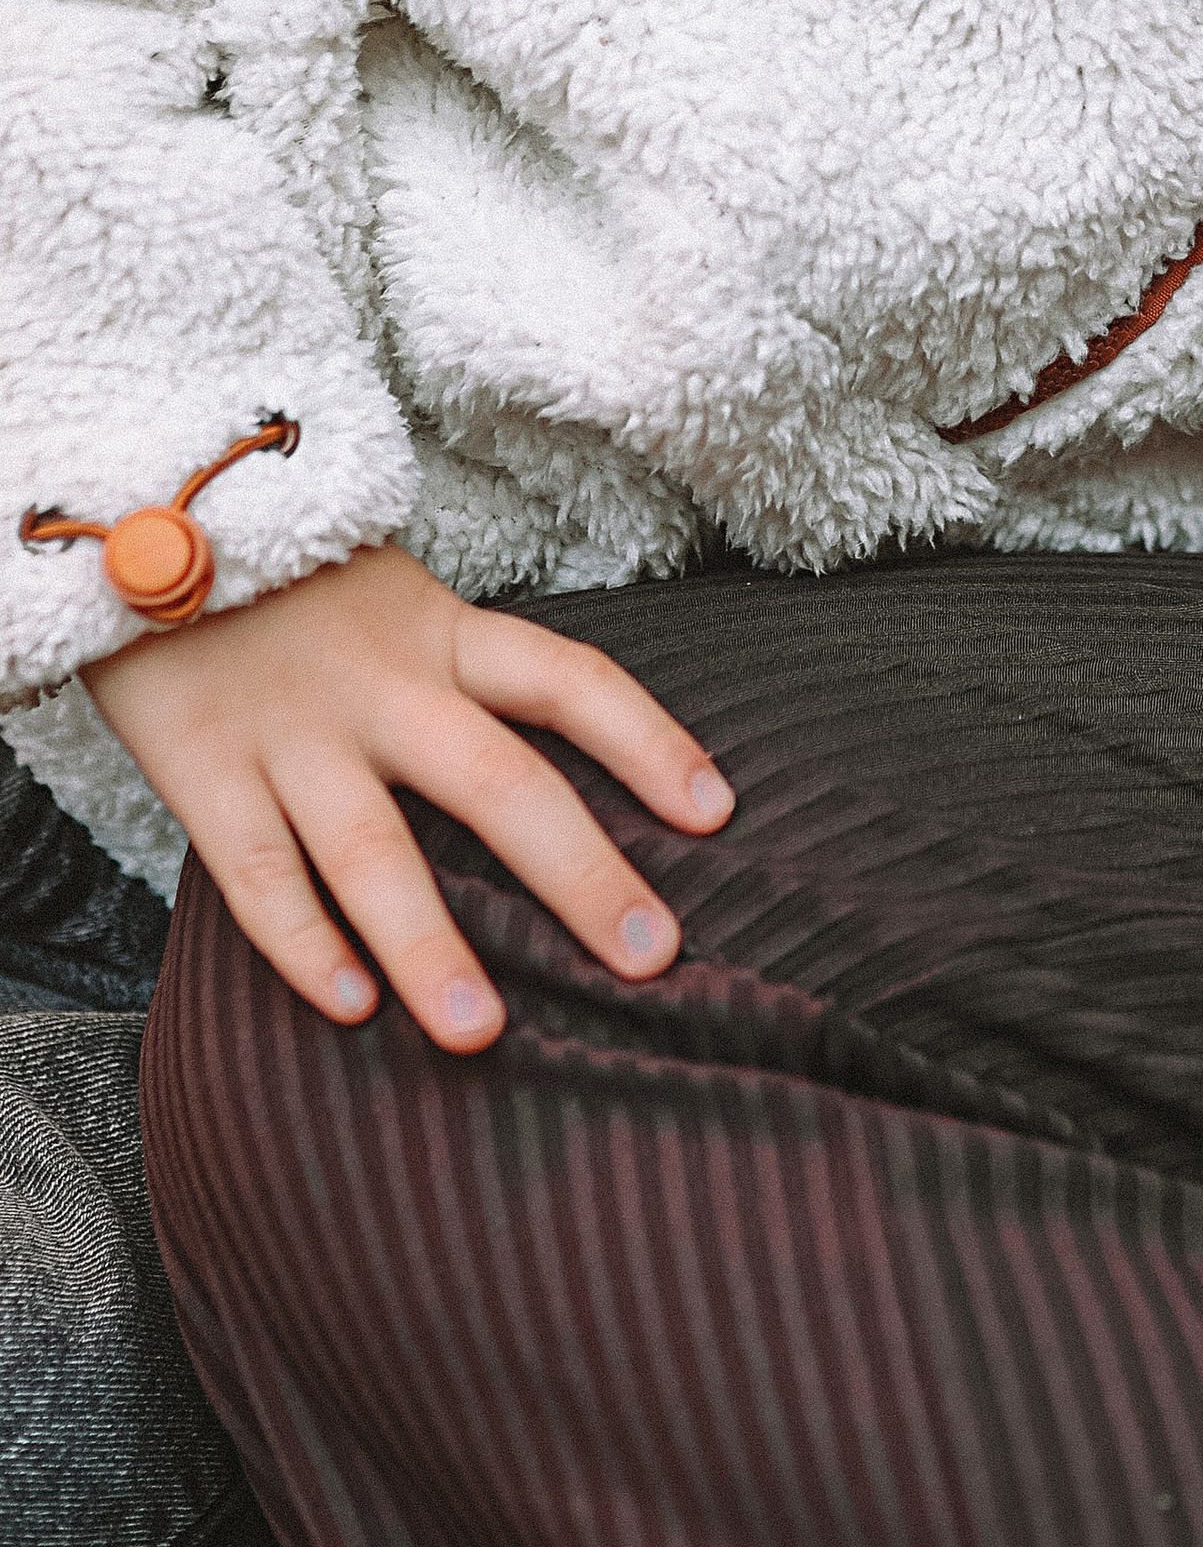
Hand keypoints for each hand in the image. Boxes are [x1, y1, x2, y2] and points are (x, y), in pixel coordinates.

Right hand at [86, 544, 731, 1050]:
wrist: (142, 512)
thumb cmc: (295, 584)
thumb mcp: (399, 601)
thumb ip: (462, 679)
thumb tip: (557, 789)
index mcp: (444, 633)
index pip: (572, 682)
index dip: (649, 743)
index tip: (717, 813)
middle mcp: (383, 686)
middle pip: (500, 784)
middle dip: (580, 876)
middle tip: (651, 959)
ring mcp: (294, 734)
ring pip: (375, 853)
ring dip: (432, 948)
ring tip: (484, 1034)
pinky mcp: (204, 770)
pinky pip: (257, 873)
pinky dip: (301, 944)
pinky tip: (348, 1008)